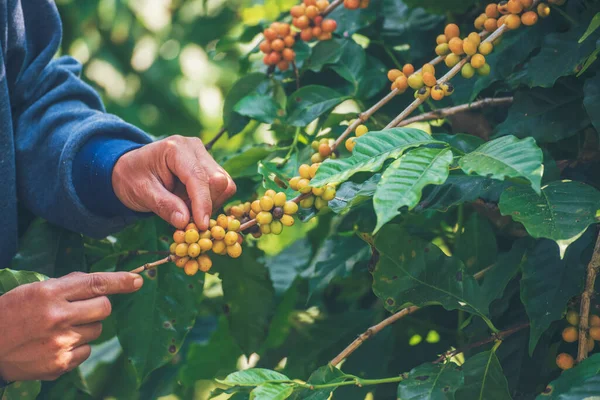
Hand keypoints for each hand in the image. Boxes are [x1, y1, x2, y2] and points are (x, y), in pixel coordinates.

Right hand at [0, 272, 142, 381]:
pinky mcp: (59, 364)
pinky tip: (56, 345)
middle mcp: (57, 317)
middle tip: (80, 309)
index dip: (120, 281)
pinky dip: (77, 347)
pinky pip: (87, 351)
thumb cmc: (12, 313)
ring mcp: (60, 342)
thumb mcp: (34, 290)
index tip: (137, 281)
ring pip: (97, 330)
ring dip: (86, 327)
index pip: (95, 283)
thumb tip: (101, 282)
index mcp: (50, 294)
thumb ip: (68, 285)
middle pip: (104, 308)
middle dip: (98, 306)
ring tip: (60, 329)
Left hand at [112, 135, 235, 230]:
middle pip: (218, 180)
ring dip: (210, 204)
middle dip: (206, 204)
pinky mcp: (210, 166)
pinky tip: (192, 204)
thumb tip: (185, 222)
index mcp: (175, 148)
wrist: (131, 169)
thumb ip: (163, 205)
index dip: (202, 203)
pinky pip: (222, 188)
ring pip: (225, 185)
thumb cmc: (132, 178)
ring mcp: (205, 156)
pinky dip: (210, 202)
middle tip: (186, 218)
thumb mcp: (141, 193)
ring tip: (186, 208)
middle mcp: (195, 148)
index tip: (201, 226)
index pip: (198, 177)